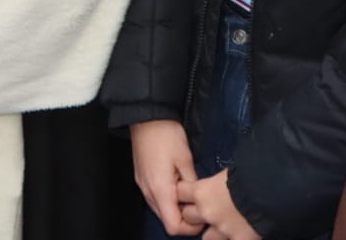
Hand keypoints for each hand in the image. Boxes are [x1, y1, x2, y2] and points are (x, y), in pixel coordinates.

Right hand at [131, 120, 201, 235]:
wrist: (146, 117)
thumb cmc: (166, 135)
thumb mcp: (185, 159)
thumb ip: (192, 184)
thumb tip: (197, 200)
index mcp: (160, 189)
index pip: (173, 226)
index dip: (190, 229)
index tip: (203, 218)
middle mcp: (148, 192)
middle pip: (166, 220)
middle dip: (184, 219)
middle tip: (199, 206)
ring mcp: (143, 186)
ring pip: (160, 210)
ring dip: (175, 209)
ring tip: (190, 194)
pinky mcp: (142, 179)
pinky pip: (155, 198)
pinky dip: (168, 199)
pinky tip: (178, 186)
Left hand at [179, 170, 259, 239]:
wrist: (275, 189)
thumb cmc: (253, 171)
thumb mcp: (231, 171)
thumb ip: (220, 181)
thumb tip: (222, 181)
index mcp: (202, 191)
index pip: (180, 192)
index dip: (185, 192)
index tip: (189, 192)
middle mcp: (207, 212)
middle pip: (188, 216)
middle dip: (196, 214)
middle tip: (209, 210)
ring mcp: (222, 230)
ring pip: (206, 237)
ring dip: (214, 232)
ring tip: (226, 225)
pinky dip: (233, 238)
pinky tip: (239, 234)